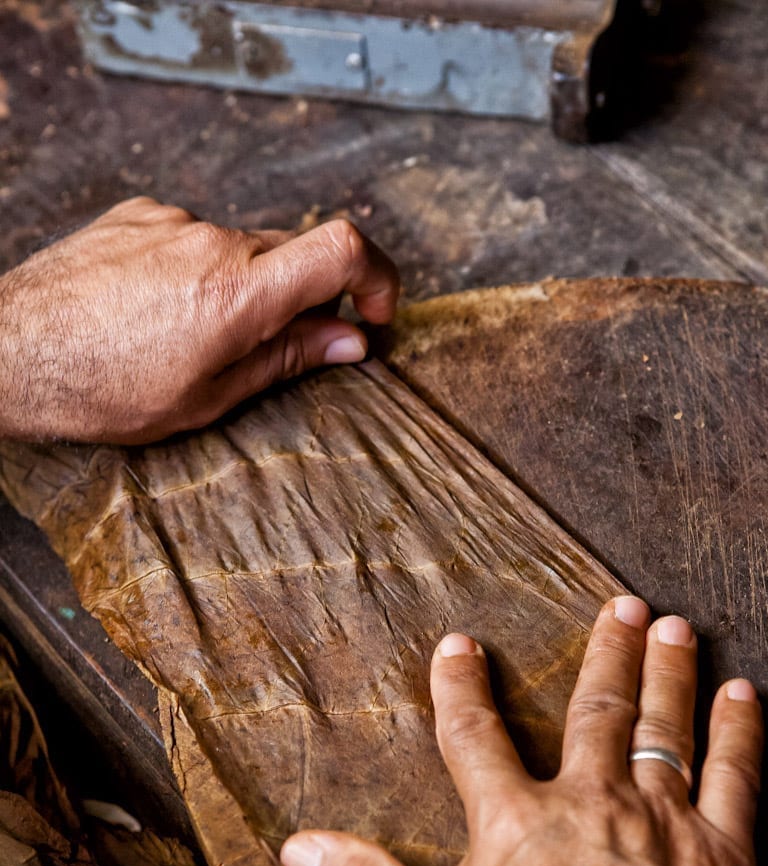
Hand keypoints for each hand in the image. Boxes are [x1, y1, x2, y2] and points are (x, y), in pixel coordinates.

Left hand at [0, 196, 398, 442]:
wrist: (10, 351)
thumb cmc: (102, 390)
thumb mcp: (209, 397)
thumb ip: (287, 359)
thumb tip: (349, 340)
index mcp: (236, 295)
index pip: (342, 248)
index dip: (377, 277)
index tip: (375, 312)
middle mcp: (211, 242)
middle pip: (295, 252)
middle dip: (303, 298)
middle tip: (283, 347)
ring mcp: (172, 221)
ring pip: (243, 248)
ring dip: (243, 287)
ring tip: (193, 335)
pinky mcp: (139, 213)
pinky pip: (195, 236)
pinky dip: (198, 270)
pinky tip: (160, 309)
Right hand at [281, 596, 761, 865]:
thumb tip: (297, 848)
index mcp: (515, 823)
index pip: (475, 735)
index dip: (460, 686)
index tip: (460, 645)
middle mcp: (589, 805)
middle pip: (595, 711)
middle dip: (606, 653)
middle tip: (620, 604)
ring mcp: (660, 825)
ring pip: (664, 727)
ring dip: (668, 672)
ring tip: (673, 625)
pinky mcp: (722, 858)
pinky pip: (734, 778)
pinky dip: (738, 732)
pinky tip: (744, 695)